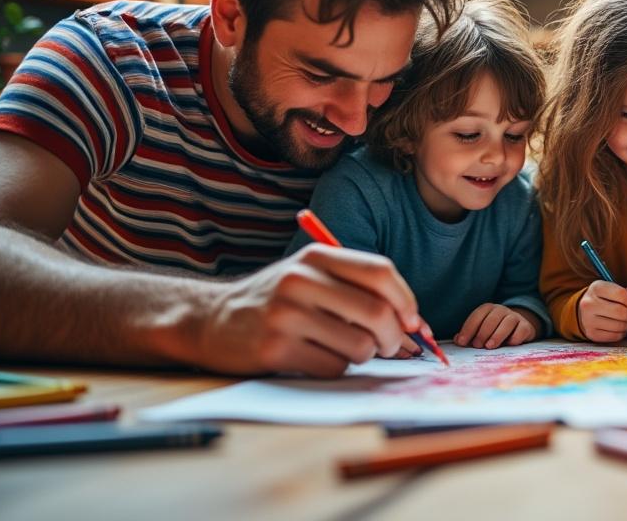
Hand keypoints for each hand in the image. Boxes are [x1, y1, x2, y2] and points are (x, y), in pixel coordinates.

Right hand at [197, 243, 424, 376]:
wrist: (211, 321)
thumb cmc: (276, 302)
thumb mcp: (311, 277)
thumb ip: (358, 290)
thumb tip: (415, 325)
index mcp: (316, 257)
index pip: (380, 272)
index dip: (406, 300)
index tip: (413, 321)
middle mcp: (301, 280)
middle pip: (377, 312)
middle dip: (394, 337)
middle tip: (390, 347)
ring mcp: (286, 315)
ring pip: (359, 346)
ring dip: (363, 356)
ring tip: (344, 349)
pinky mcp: (275, 349)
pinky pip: (333, 368)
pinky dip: (335, 369)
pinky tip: (314, 358)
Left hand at [455, 304, 541, 347]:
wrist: (519, 328)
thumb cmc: (495, 331)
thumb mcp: (481, 331)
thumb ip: (470, 335)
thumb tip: (458, 340)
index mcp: (488, 309)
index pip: (477, 316)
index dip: (468, 328)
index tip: (462, 342)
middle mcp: (502, 310)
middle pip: (492, 318)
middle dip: (483, 332)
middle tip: (477, 345)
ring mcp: (515, 317)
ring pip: (508, 322)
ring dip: (498, 334)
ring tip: (490, 346)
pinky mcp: (526, 326)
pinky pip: (522, 329)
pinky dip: (516, 336)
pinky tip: (509, 344)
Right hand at [577, 280, 626, 342]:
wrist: (584, 311)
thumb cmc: (605, 299)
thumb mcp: (615, 290)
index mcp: (596, 288)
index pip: (620, 294)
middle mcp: (588, 303)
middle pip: (620, 311)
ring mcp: (588, 320)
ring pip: (618, 326)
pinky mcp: (591, 333)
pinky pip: (614, 336)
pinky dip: (622, 334)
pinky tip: (621, 329)